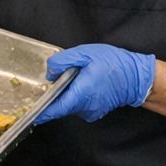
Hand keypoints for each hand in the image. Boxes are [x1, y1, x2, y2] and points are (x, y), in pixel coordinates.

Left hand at [35, 44, 156, 123]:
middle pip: (60, 105)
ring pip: (70, 105)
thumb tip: (49, 73)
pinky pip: (80, 105)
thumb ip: (62, 61)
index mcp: (79, 94)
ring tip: (78, 77)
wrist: (136, 77)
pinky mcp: (96, 111)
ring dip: (68, 93)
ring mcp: (90, 112)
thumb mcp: (85, 54)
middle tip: (60, 77)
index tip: (29, 111)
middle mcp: (84, 107)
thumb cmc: (113, 64)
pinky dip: (78, 96)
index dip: (40, 111)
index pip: (53, 109)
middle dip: (56, 93)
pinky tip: (86, 83)